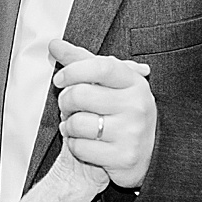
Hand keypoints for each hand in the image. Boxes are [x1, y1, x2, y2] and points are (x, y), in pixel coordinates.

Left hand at [51, 38, 155, 189]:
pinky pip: (79, 147)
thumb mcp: (108, 83)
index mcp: (134, 83)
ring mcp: (132, 132)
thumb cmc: (122, 112)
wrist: (147, 153)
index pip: (101, 67)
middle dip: (65, 101)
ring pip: (76, 123)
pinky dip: (74, 146)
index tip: (60, 79)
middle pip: (80, 95)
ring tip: (79, 126)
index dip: (74, 71)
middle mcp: (137, 105)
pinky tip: (86, 143)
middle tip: (68, 106)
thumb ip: (81, 61)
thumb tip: (54, 44)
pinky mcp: (124, 157)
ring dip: (68, 126)